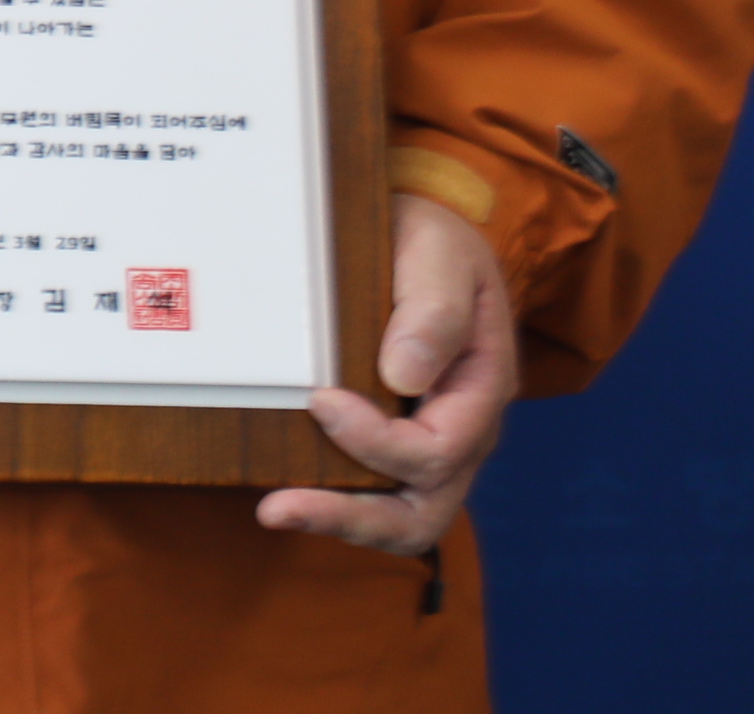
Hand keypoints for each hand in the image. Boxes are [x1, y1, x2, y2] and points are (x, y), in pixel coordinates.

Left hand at [259, 194, 515, 555]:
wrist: (420, 234)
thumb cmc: (433, 243)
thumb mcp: (441, 257)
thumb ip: (434, 313)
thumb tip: (406, 376)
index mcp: (481, 387)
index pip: (440, 448)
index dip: (379, 441)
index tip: (322, 401)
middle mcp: (461, 428)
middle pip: (424, 509)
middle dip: (354, 518)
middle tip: (279, 507)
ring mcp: (427, 439)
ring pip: (399, 515)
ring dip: (339, 520)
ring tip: (274, 510)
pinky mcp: (391, 437)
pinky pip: (373, 489)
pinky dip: (333, 499)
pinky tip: (283, 487)